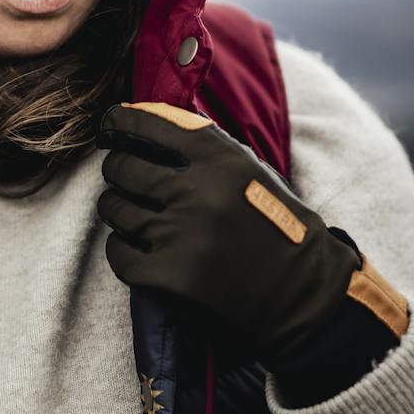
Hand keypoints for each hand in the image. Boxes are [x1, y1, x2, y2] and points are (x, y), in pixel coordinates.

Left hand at [96, 101, 401, 371]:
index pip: (149, 125)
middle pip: (123, 168)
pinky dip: (123, 250)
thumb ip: (202, 147)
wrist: (303, 295)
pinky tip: (141, 250)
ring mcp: (181, 236)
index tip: (109, 127)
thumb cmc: (273, 227)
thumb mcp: (248, 172)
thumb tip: (141, 118)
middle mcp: (198, 193)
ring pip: (115, 210)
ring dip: (118, 210)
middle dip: (117, 171)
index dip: (120, 124)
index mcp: (220, 159)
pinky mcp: (169, 277)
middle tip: (123, 178)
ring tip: (134, 215)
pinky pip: (119, 252)